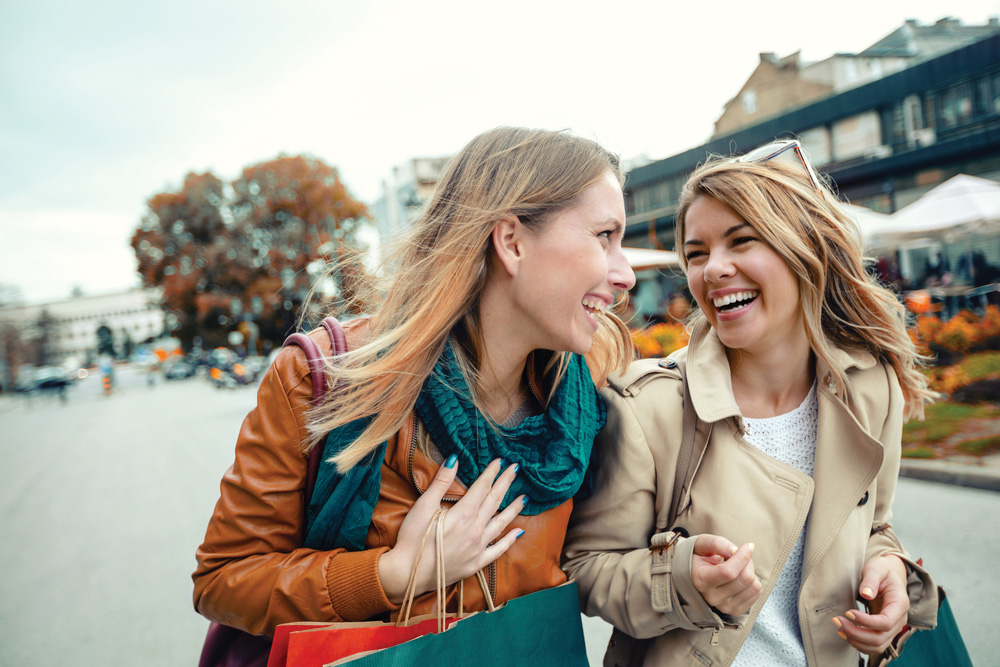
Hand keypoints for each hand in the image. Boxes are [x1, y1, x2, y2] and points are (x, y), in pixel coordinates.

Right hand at [378, 458, 524, 602]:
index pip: (482, 487)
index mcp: (463, 514)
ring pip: (501, 523)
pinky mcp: (476, 563)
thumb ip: (441, 482)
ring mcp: (478, 547)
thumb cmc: (413, 538)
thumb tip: (454, 459)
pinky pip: (498, 550)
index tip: (500, 460)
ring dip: (513, 509)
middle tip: (516, 469)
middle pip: (494, 501)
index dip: (491, 472)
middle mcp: (475, 529)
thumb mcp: (423, 505)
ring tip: (524, 498)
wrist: (407, 574)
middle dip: (505, 483)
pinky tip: (519, 532)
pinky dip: (510, 540)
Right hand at [690, 535, 761, 615]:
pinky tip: (740, 577)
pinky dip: (753, 581)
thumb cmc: (699, 557)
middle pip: (745, 578)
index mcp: (701, 580)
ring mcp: (725, 607)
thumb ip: (717, 544)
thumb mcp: (703, 544)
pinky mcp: (736, 611)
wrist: (695, 575)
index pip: (728, 572)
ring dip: (751, 571)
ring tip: (739, 566)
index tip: (748, 546)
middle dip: (747, 561)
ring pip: (753, 586)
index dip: (742, 557)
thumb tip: (735, 550)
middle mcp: (712, 597)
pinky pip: (757, 593)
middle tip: (739, 555)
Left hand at [833, 554, 908, 654]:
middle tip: (837, 621)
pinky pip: (874, 645)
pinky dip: (859, 643)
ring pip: (877, 646)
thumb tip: (866, 594)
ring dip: (856, 641)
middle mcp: (899, 620)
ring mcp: (893, 628)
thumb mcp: (876, 568)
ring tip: (839, 627)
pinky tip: (845, 633)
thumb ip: (871, 580)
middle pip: (879, 638)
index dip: (866, 622)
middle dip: (856, 633)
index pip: (885, 623)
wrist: (890, 573)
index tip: (848, 613)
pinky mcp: (884, 631)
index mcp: (900, 604)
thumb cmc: (883, 570)